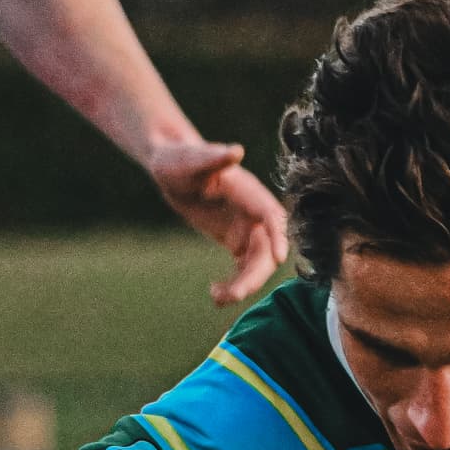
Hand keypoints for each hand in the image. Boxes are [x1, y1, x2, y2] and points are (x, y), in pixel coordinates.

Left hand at [145, 133, 289, 304]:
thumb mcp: (190, 160)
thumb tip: (236, 151)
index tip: (279, 258)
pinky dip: (235, 283)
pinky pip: (244, 268)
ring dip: (243, 284)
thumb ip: (213, 157)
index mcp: (248, 192)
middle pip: (266, 248)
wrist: (170, 169)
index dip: (278, 235)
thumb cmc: (178, 160)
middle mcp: (253, 212)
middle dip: (254, 274)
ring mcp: (247, 228)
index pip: (271, 215)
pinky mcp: (237, 240)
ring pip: (257, 263)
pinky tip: (215, 293)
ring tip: (217, 298)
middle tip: (231, 295)